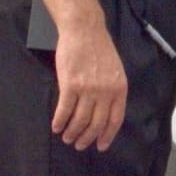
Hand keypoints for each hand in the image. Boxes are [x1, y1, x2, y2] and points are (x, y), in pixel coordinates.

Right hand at [51, 23, 127, 151]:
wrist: (85, 30)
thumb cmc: (99, 48)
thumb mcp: (115, 69)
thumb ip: (112, 89)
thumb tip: (105, 111)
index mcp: (119, 88)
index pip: (115, 119)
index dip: (107, 135)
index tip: (101, 146)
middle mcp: (106, 91)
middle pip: (96, 123)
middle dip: (87, 138)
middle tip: (79, 144)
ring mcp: (88, 89)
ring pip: (80, 120)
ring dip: (72, 132)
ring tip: (67, 137)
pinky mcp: (70, 85)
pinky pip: (64, 110)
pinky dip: (60, 121)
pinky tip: (56, 127)